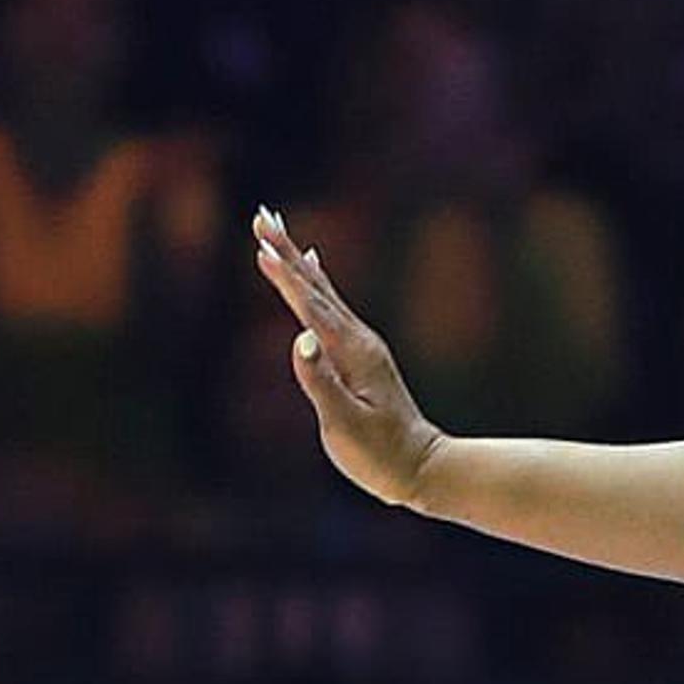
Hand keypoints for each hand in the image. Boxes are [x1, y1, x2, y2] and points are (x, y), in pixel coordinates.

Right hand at [250, 206, 442, 508]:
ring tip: (276, 229)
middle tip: (262, 215)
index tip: (260, 247)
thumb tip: (301, 339)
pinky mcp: (361, 355)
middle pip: (316, 287)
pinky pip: (332, 307)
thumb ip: (321, 382)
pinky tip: (312, 267)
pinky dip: (317, 282)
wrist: (423, 468)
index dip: (284, 278)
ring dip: (297, 259)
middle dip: (286, 251)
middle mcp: (358, 341)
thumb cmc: (381, 455)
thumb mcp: (345, 424)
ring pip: (323, 292)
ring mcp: (361, 346)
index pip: (310, 308)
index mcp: (351, 353)